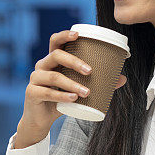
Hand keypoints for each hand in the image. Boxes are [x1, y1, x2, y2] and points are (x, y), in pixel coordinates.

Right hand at [15, 30, 126, 148]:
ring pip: (54, 77)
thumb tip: (122, 79)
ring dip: (72, 84)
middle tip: (90, 71)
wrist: (42, 120)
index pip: (55, 41)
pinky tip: (73, 99)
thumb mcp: (77, 89)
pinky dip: (62, 96)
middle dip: (74, 61)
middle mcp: (42, 66)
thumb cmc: (61, 100)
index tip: (78, 35)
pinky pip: (48, 93)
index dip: (64, 35)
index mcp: (52, 60)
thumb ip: (97, 83)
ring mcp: (35, 79)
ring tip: (86, 92)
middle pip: (56, 55)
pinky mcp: (31, 93)